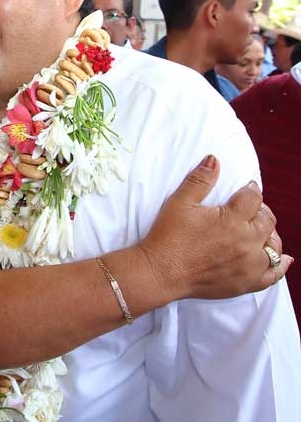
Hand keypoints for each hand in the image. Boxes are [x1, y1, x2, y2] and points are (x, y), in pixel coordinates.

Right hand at [139, 155, 290, 300]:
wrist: (160, 272)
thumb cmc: (167, 237)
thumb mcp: (180, 203)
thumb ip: (200, 180)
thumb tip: (214, 159)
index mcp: (232, 219)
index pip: (253, 198)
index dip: (250, 190)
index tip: (247, 189)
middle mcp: (246, 242)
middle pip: (267, 221)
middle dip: (261, 211)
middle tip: (250, 209)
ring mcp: (248, 264)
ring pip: (273, 246)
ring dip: (270, 235)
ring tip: (260, 231)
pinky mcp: (245, 282)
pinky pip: (272, 275)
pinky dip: (280, 266)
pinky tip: (282, 259)